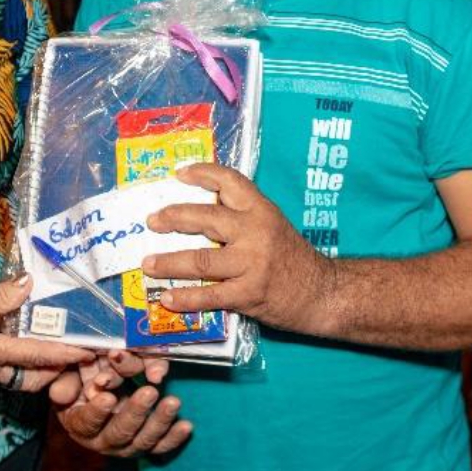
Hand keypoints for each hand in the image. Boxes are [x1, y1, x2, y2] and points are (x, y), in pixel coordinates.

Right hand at [0, 276, 93, 392]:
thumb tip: (29, 285)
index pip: (37, 356)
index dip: (66, 354)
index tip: (91, 352)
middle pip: (34, 379)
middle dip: (60, 372)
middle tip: (82, 355)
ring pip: (21, 378)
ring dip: (43, 369)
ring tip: (64, 351)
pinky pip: (7, 371)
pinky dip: (25, 363)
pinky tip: (32, 343)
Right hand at [49, 351, 191, 456]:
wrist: (96, 391)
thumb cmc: (81, 380)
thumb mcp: (69, 377)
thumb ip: (66, 383)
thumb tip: (61, 395)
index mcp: (79, 424)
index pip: (86, 422)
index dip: (96, 412)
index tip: (108, 398)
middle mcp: (101, 441)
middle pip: (119, 433)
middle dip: (135, 413)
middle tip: (149, 392)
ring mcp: (125, 446)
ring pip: (142, 441)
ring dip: (159, 422)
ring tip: (172, 402)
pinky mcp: (144, 445)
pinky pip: (160, 446)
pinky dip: (174, 438)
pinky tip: (186, 426)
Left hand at [140, 163, 333, 334]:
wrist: (323, 292)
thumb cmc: (293, 258)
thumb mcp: (272, 225)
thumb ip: (242, 217)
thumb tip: (198, 214)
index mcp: (261, 210)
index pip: (230, 181)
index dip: (202, 173)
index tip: (179, 174)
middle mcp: (256, 231)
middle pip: (206, 218)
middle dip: (174, 217)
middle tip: (152, 220)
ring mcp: (252, 263)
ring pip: (200, 259)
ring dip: (169, 262)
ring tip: (148, 263)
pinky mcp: (249, 294)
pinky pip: (210, 295)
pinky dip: (186, 297)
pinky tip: (168, 297)